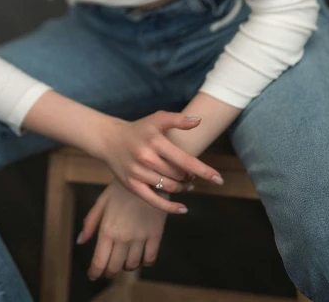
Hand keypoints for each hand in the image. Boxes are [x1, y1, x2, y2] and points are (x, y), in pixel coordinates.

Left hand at [77, 177, 180, 280]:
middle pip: (115, 267)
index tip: (93, 274)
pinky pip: (150, 259)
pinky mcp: (156, 235)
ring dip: (126, 266)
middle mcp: (123, 237)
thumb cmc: (121, 187)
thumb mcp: (103, 200)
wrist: (147, 174)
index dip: (95, 272)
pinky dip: (144, 262)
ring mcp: (140, 237)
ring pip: (132, 265)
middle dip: (110, 270)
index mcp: (107, 229)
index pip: (99, 262)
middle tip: (108, 266)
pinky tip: (141, 255)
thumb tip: (80, 241)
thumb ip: (91, 222)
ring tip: (124, 258)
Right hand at [99, 111, 223, 212]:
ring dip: (183, 188)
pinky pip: (154, 201)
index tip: (218, 179)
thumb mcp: (157, 119)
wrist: (110, 139)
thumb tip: (198, 121)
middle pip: (178, 175)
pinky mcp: (132, 185)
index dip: (204, 170)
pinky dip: (170, 207)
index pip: (185, 159)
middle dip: (190, 177)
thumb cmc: (139, 129)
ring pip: (169, 187)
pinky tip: (183, 208)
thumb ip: (178, 119)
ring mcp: (138, 172)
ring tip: (187, 185)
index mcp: (155, 140)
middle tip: (192, 176)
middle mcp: (146, 156)